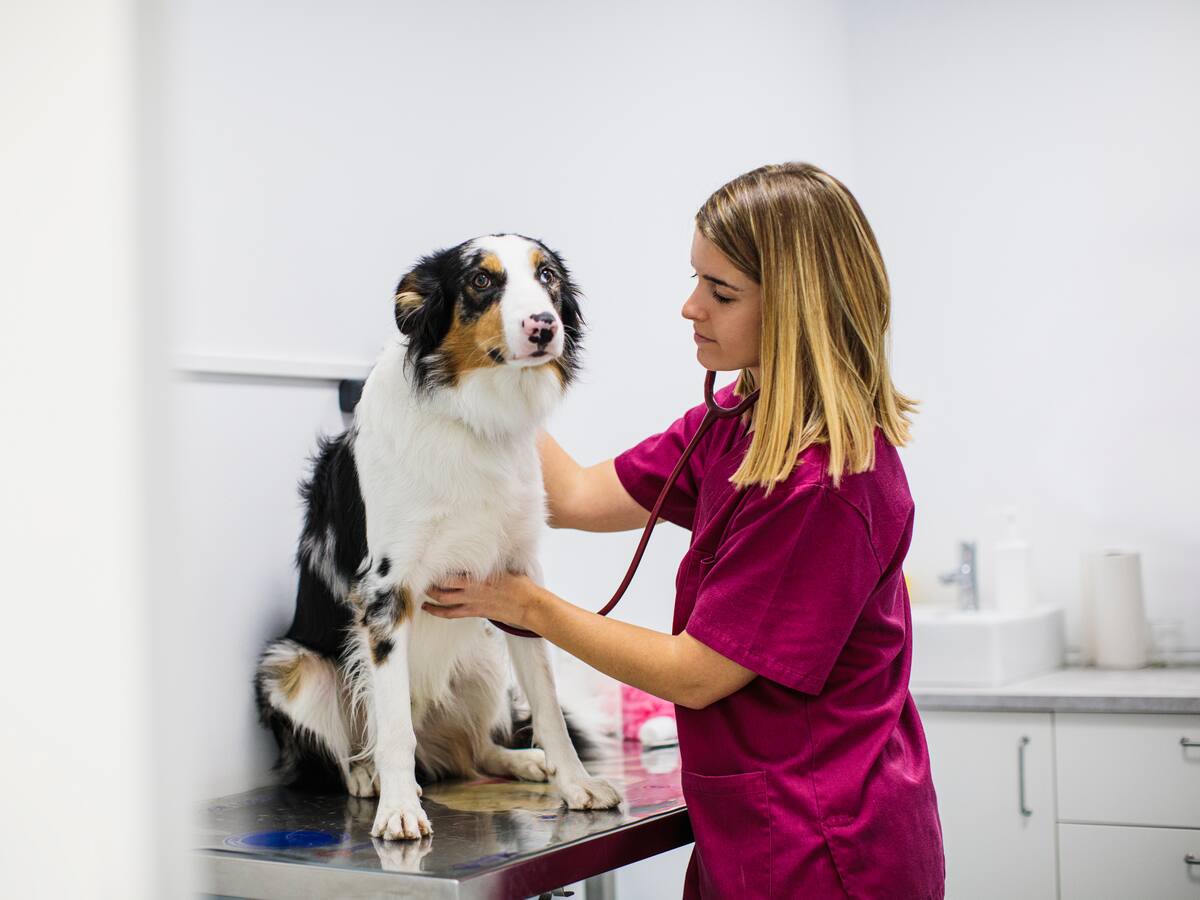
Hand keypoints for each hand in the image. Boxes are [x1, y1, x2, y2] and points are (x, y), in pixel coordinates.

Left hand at [423, 571, 541, 628]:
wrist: (528, 605)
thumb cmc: (520, 585)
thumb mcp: (504, 568)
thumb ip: (488, 562)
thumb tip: (480, 550)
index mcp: (479, 576)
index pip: (452, 571)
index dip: (436, 567)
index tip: (427, 561)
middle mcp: (472, 589)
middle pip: (443, 586)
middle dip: (429, 583)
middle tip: (419, 577)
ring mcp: (472, 602)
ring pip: (443, 600)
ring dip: (430, 596)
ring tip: (420, 592)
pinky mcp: (475, 612)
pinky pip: (451, 614)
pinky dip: (438, 611)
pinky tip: (428, 609)